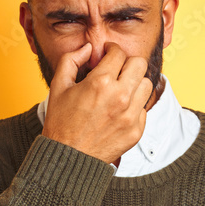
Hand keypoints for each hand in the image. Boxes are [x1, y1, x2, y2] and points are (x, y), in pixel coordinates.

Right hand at [41, 41, 152, 164]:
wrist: (68, 157)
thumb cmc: (61, 122)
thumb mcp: (58, 86)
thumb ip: (71, 60)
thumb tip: (88, 48)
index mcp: (101, 83)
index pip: (118, 53)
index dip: (112, 49)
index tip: (108, 53)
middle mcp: (120, 97)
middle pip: (139, 64)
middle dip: (127, 62)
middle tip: (117, 69)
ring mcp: (131, 115)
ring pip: (146, 84)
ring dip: (134, 83)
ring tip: (120, 89)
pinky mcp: (136, 130)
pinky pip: (143, 108)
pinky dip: (134, 105)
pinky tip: (119, 109)